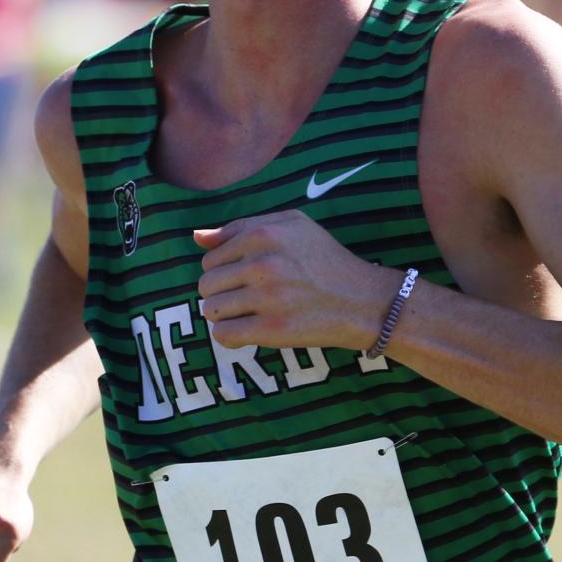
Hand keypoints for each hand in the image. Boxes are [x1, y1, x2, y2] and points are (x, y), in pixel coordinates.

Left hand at [195, 209, 396, 352]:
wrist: (364, 301)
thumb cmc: (327, 261)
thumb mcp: (293, 226)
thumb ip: (242, 226)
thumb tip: (197, 237)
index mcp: (264, 233)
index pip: (210, 257)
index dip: (225, 270)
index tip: (249, 278)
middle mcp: (263, 263)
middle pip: (206, 285)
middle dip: (222, 294)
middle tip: (251, 298)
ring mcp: (268, 297)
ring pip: (211, 310)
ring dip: (226, 316)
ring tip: (251, 314)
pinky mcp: (273, 328)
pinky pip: (223, 334)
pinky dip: (231, 336)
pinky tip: (250, 330)